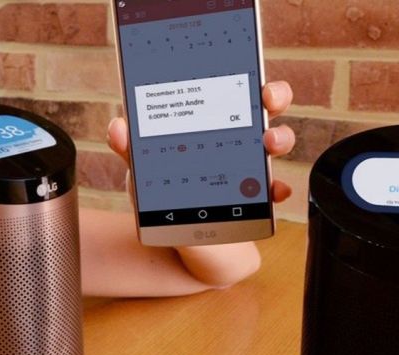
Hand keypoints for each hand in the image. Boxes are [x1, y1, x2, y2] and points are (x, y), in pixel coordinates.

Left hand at [107, 81, 296, 202]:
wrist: (177, 235)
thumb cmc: (165, 192)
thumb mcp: (145, 167)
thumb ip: (131, 147)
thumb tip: (119, 128)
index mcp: (212, 118)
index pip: (236, 87)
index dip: (248, 75)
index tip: (254, 77)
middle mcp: (238, 136)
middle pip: (268, 106)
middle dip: (275, 96)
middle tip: (266, 102)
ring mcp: (251, 165)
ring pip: (278, 140)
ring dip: (280, 138)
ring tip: (268, 145)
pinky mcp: (257, 197)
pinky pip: (275, 188)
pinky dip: (277, 188)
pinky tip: (273, 191)